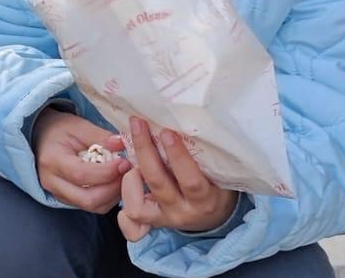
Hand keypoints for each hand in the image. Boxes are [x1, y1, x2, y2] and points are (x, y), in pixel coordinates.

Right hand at [32, 107, 129, 212]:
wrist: (40, 138)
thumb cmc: (59, 130)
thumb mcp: (78, 125)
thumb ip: (100, 135)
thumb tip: (122, 145)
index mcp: (52, 160)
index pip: (81, 174)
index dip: (107, 172)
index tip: (124, 162)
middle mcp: (51, 182)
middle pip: (87, 199)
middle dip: (113, 188)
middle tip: (128, 172)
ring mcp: (58, 194)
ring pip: (92, 206)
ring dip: (114, 195)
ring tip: (124, 177)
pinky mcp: (67, 200)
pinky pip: (92, 206)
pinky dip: (108, 198)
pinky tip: (115, 182)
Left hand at [117, 117, 238, 241]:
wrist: (214, 217)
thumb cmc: (215, 185)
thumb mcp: (218, 174)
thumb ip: (204, 156)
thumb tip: (183, 121)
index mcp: (205, 199)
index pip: (191, 181)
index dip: (177, 156)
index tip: (167, 131)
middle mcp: (183, 212)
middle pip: (158, 183)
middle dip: (145, 150)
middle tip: (138, 123)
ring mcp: (165, 219)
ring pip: (138, 204)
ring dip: (130, 174)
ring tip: (131, 155)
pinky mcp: (151, 222)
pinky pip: (131, 216)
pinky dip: (126, 194)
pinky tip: (131, 174)